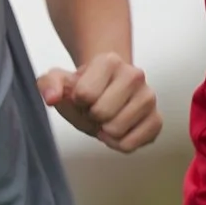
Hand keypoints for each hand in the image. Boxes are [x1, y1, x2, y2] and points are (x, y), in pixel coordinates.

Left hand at [38, 56, 160, 152]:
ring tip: (106, 119)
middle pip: (102, 113)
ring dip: (104, 131)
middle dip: (91, 117)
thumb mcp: (59, 81)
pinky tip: (117, 133)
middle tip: (94, 110)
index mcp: (109, 60)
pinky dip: (119, 144)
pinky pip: (133, 144)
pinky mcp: (157, 119)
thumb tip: (52, 98)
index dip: (77, 101)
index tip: (82, 97)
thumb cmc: (83, 87)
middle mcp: (135, 74)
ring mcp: (149, 97)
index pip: (85, 94)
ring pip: (117, 130)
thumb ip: (48, 85)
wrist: (108, 92)